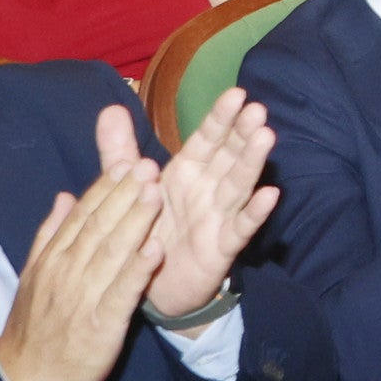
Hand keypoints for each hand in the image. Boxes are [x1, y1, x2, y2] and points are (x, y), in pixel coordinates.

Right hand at [0, 111, 169, 380]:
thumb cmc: (35, 327)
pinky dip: (138, 270)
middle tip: (149, 164)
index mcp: (53, 259)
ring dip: (135, 222)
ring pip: (111, 253)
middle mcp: (66, 272)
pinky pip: (121, 293)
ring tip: (156, 193)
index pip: (83, 216)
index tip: (129, 162)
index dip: (107, 187)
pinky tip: (156, 249)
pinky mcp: (100, 325)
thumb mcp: (34, 276)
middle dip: (125, 194)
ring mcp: (83, 298)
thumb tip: (64, 196)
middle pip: (99, 227)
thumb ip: (49, 235)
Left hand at [142, 86, 279, 322]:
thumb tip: (110, 107)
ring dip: (252, 163)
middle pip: (229, 156)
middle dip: (242, 133)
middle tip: (257, 110)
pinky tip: (269, 195)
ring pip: (238, 185)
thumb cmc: (146, 228)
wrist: (147, 286)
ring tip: (266, 137)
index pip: (207, 139)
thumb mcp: (128, 186)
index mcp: (187, 172)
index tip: (236, 94)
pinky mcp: (221, 247)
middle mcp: (207, 190)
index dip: (220, 118)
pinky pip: (239, 228)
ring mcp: (217, 217)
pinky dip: (254, 213)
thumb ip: (120, 150)